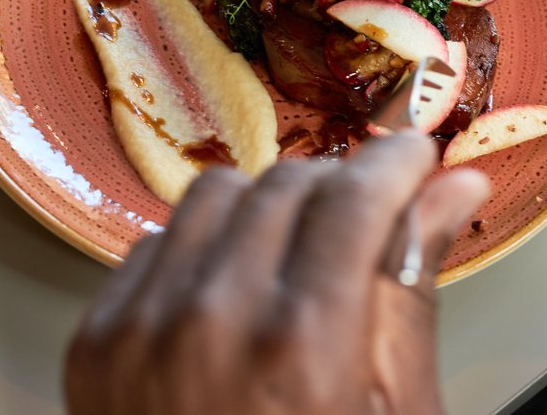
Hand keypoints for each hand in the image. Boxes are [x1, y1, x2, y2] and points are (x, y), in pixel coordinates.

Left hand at [64, 130, 489, 414]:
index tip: (412, 157)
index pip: (354, 193)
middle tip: (363, 219)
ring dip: (264, 210)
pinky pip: (153, 242)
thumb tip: (452, 190)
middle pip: (286, 183)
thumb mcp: (393, 412)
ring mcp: (139, 330)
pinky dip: (200, 253)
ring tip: (291, 261)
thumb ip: (413, 288)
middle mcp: (210, 323)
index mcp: (301, 347)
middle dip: (337, 188)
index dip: (394, 162)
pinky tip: (228, 298)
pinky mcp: (94, 343)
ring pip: (214, 195)